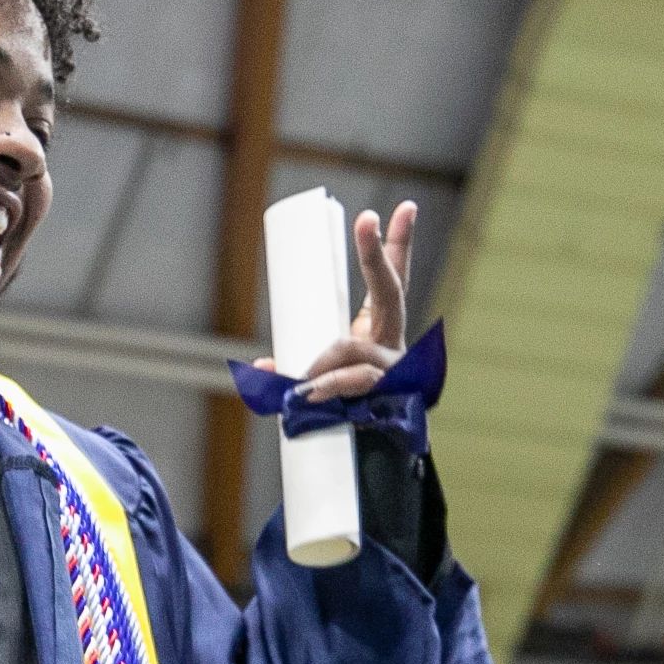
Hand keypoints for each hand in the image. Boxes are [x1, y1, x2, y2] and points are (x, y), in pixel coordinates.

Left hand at [251, 200, 418, 403]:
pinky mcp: (392, 398)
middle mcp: (393, 342)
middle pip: (390, 290)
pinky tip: (311, 393)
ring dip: (326, 359)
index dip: (399, 242)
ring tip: (303, 381)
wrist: (373, 456)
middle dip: (375, 254)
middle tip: (366, 220)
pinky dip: (330, 386)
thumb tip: (258, 366)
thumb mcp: (318, 375)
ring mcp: (396, 370)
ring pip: (358, 348)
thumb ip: (292, 364)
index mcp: (379, 327)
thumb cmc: (345, 407)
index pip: (393, 278)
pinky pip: (358, 383)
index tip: (405, 206)